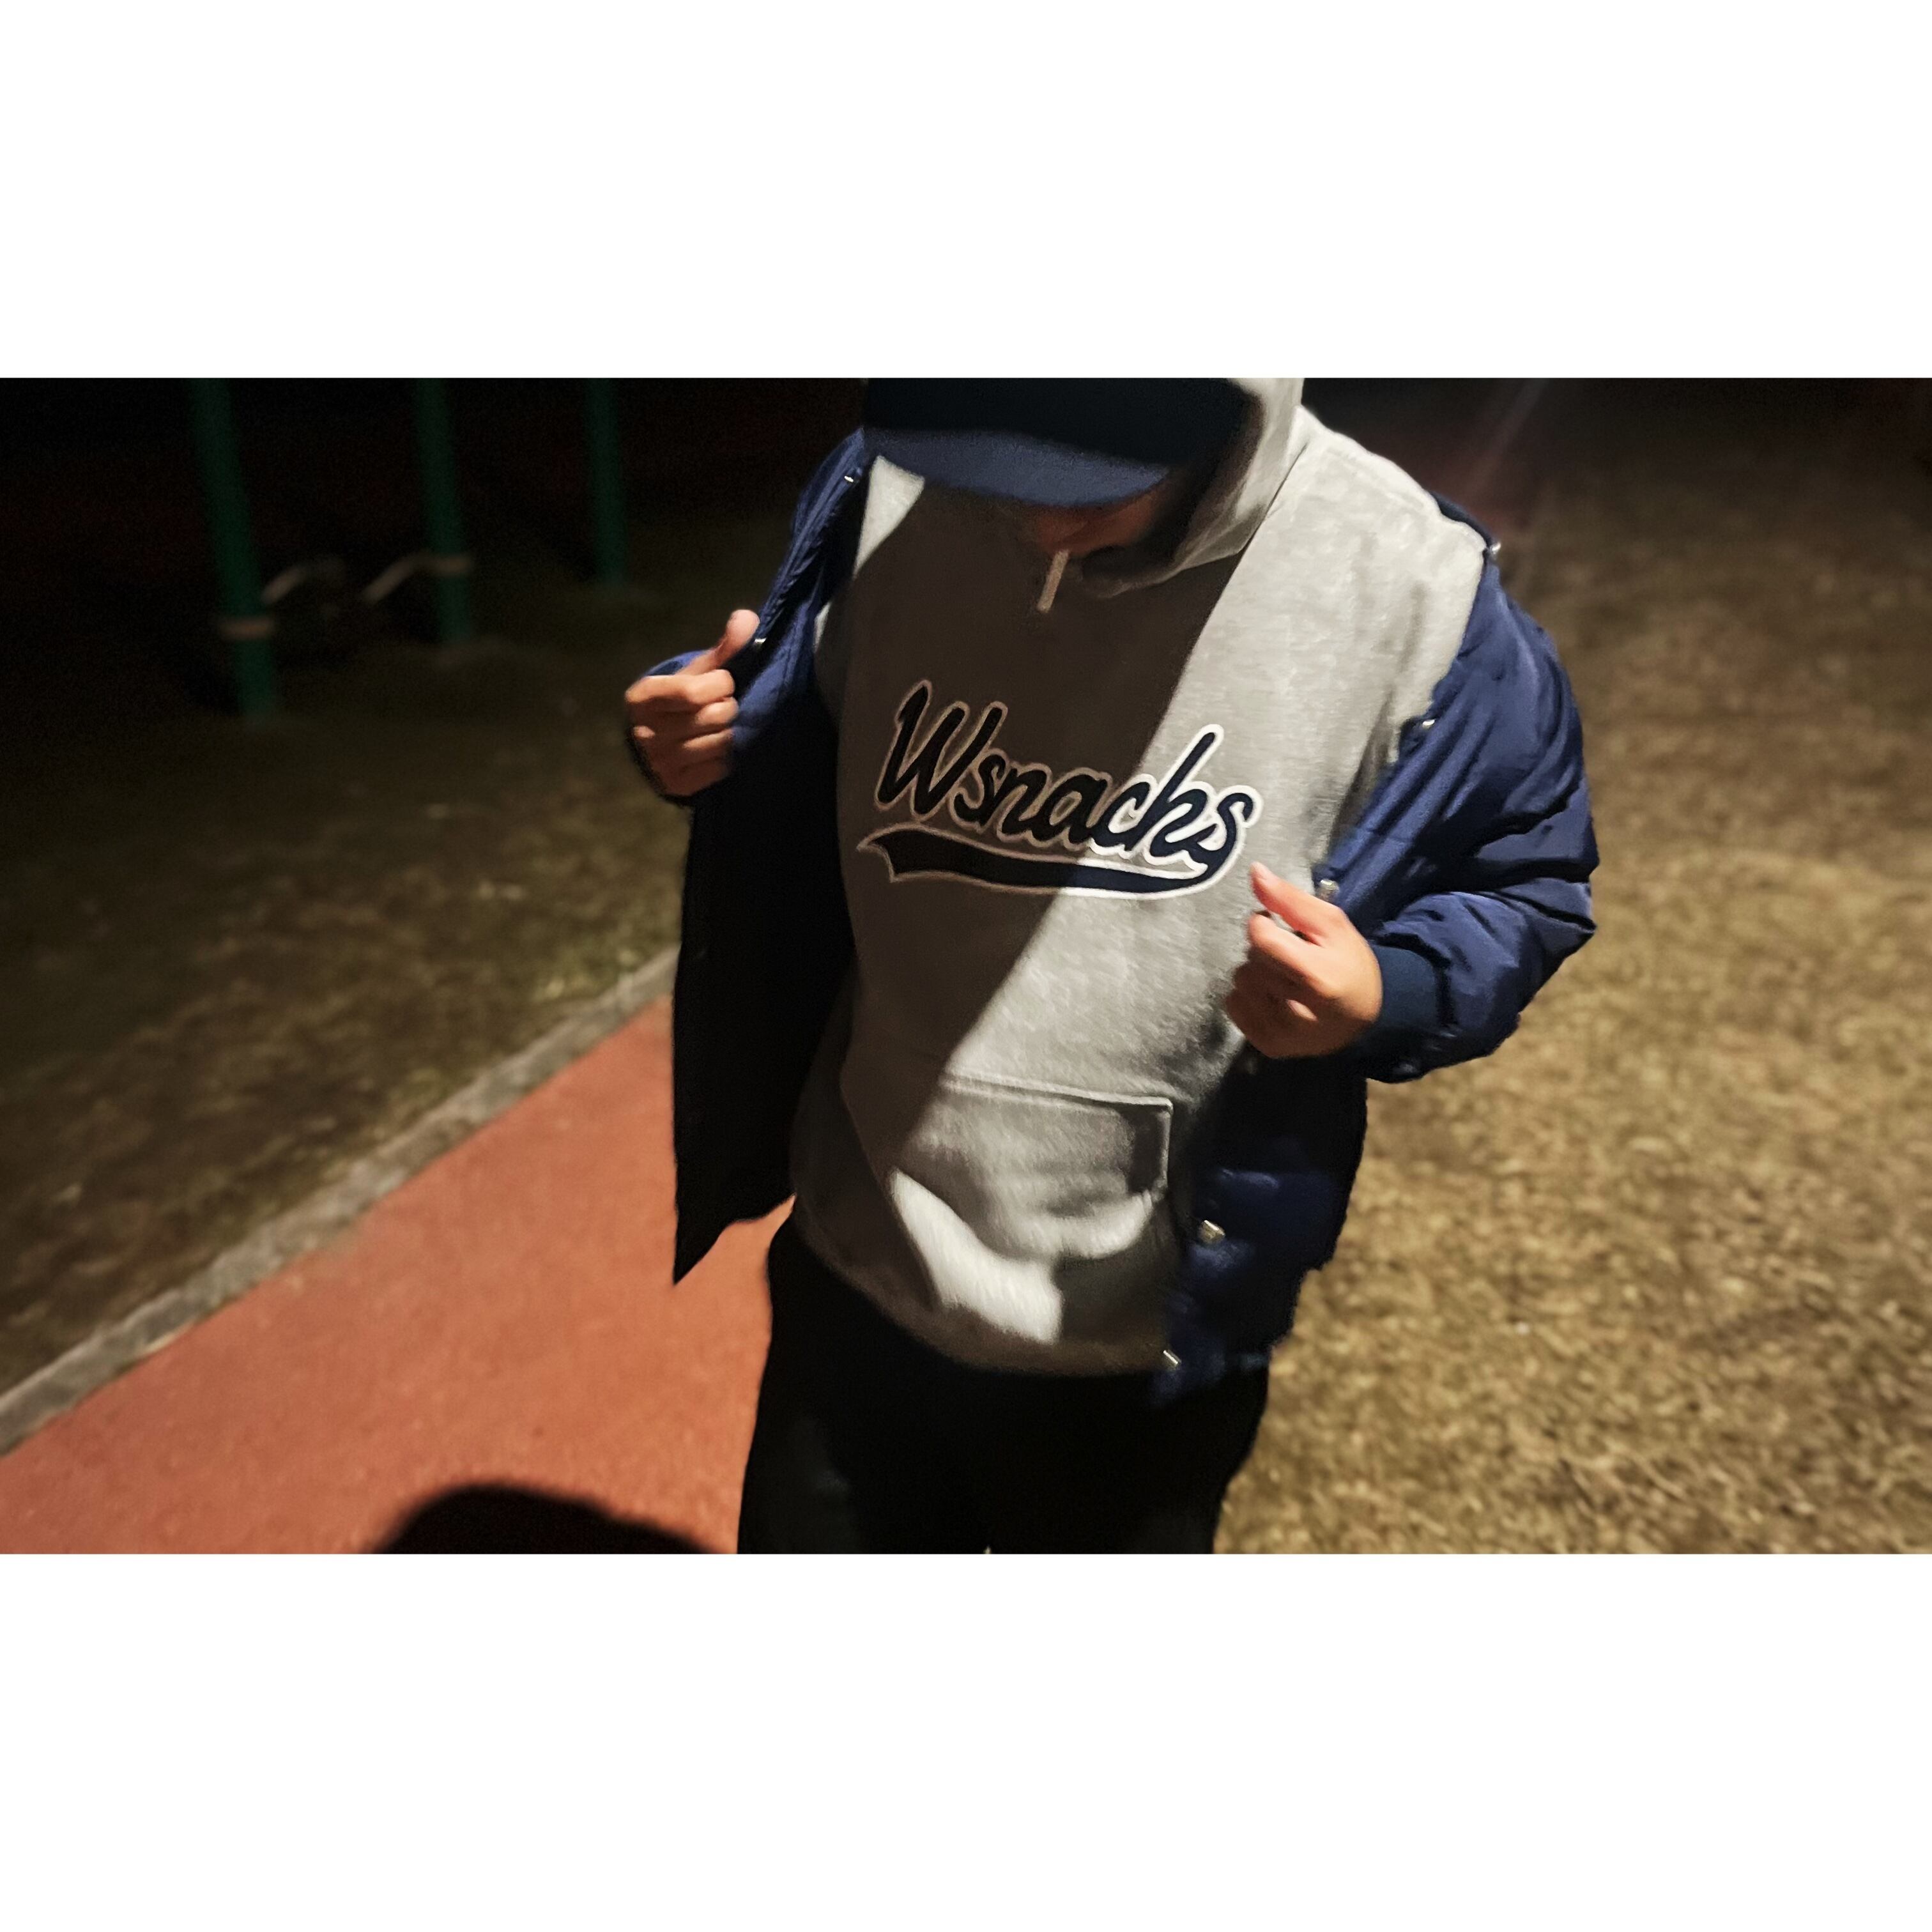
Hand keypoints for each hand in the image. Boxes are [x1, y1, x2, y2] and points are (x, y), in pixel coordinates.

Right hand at [624, 609, 756, 796]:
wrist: (659, 740)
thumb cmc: (681, 699)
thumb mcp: (696, 672)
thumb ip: (723, 649)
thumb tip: (745, 619)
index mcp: (643, 697)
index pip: (693, 692)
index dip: (721, 684)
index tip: (723, 682)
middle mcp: (645, 732)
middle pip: (712, 717)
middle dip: (728, 707)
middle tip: (724, 705)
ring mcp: (660, 762)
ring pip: (719, 743)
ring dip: (729, 732)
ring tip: (721, 726)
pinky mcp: (676, 785)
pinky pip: (720, 767)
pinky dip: (726, 756)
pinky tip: (717, 747)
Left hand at [1224, 863, 1382, 1058]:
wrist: (1366, 1019)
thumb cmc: (1350, 964)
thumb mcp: (1332, 925)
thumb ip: (1290, 899)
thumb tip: (1255, 872)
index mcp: (1318, 977)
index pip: (1260, 938)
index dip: (1262, 924)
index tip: (1279, 927)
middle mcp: (1297, 1011)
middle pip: (1249, 959)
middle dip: (1264, 950)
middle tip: (1290, 957)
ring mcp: (1280, 1033)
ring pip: (1239, 981)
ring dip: (1255, 972)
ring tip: (1283, 977)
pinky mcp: (1267, 1046)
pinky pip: (1232, 1005)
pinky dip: (1247, 995)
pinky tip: (1273, 996)